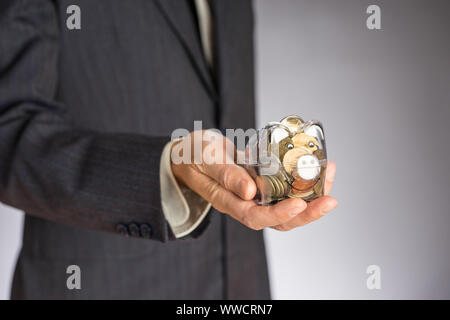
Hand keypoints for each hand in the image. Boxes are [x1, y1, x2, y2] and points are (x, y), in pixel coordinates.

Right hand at [171, 130, 337, 230]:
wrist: (190, 151)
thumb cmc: (193, 155)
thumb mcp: (206, 159)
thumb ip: (226, 174)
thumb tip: (250, 192)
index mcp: (228, 201)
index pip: (256, 217)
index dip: (280, 214)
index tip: (299, 204)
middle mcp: (244, 202)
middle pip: (279, 219)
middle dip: (307, 213)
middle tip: (330, 200)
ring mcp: (254, 194)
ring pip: (285, 205)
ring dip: (310, 197)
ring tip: (328, 178)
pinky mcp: (261, 182)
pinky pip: (283, 188)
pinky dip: (301, 180)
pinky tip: (316, 167)